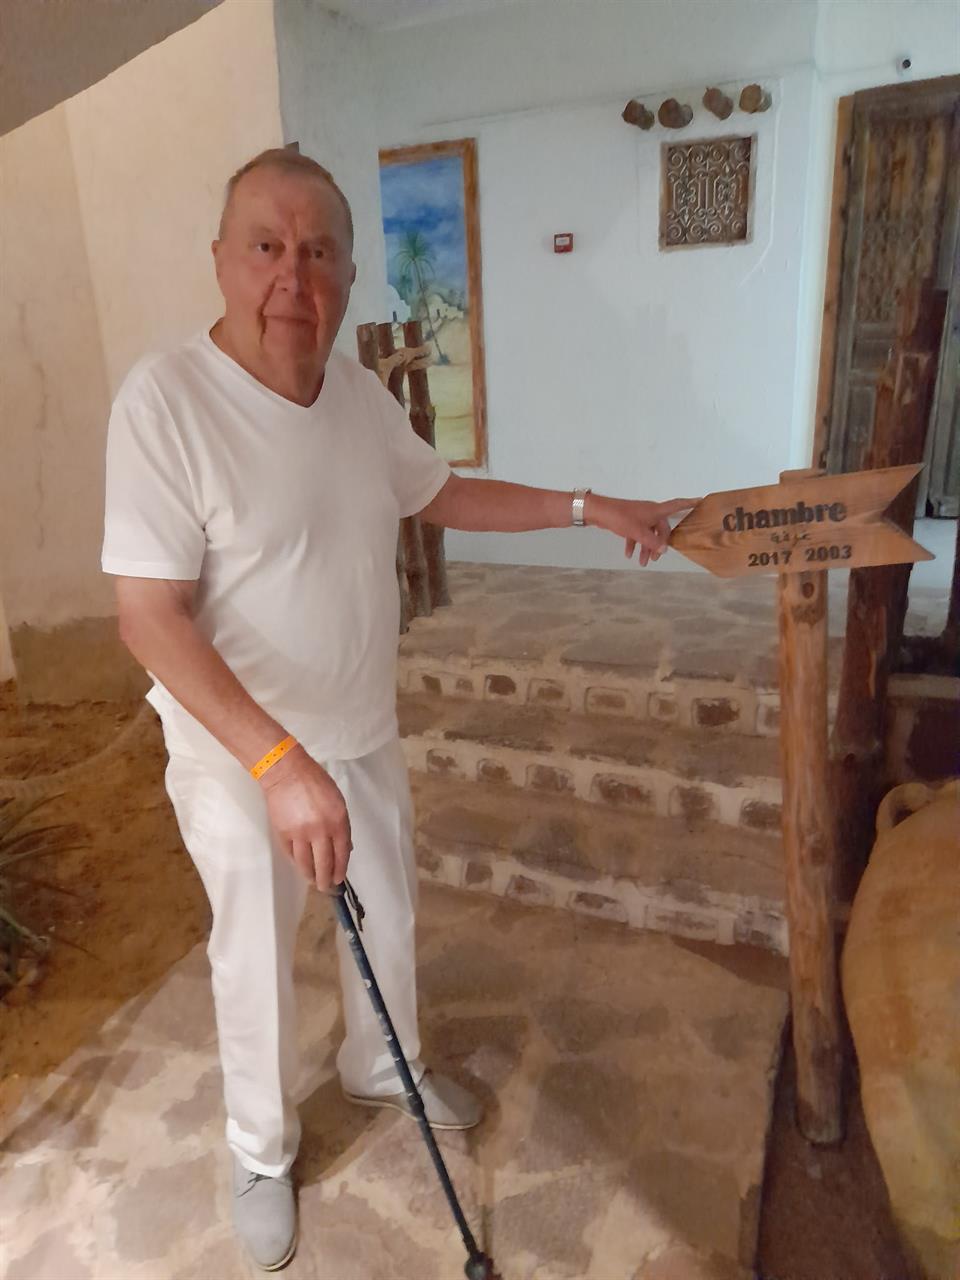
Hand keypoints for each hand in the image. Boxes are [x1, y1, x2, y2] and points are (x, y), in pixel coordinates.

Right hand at [258, 746, 351, 889]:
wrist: (286, 772)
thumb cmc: (315, 782)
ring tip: (312, 880)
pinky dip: (296, 862)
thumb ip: (341, 824)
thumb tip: (344, 847)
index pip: (342, 853)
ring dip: (310, 875)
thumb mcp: (337, 801)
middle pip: (324, 863)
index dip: (340, 868)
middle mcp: (320, 830)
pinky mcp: (284, 834)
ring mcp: (300, 833)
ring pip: (306, 863)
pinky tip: (300, 865)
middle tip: (325, 887)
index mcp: (337, 821)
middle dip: (325, 879)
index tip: (339, 878)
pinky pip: (291, 854)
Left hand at [586, 495, 699, 566]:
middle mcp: (650, 512)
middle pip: (660, 529)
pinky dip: (634, 544)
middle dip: (658, 544)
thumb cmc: (621, 518)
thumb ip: (652, 542)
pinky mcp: (629, 521)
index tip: (701, 500)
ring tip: (642, 563)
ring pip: (647, 534)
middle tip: (654, 559)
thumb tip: (664, 550)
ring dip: (645, 548)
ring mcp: (639, 517)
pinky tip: (629, 555)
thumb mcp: (638, 532)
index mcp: (656, 511)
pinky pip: (636, 533)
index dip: (689, 503)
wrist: (599, 512)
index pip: (677, 505)